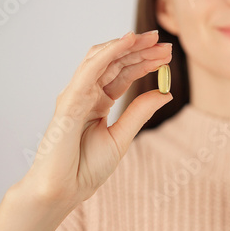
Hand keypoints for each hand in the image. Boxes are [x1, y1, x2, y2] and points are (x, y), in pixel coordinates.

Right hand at [21, 30, 172, 207]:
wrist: (64, 191)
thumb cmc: (86, 168)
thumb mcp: (121, 137)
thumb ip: (140, 112)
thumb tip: (165, 93)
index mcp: (97, 102)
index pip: (123, 73)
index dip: (144, 61)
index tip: (166, 55)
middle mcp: (86, 94)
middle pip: (115, 62)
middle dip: (140, 50)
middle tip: (164, 43)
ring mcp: (75, 95)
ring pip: (103, 60)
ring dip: (128, 46)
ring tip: (151, 39)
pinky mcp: (69, 102)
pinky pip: (90, 71)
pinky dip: (109, 53)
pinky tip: (128, 42)